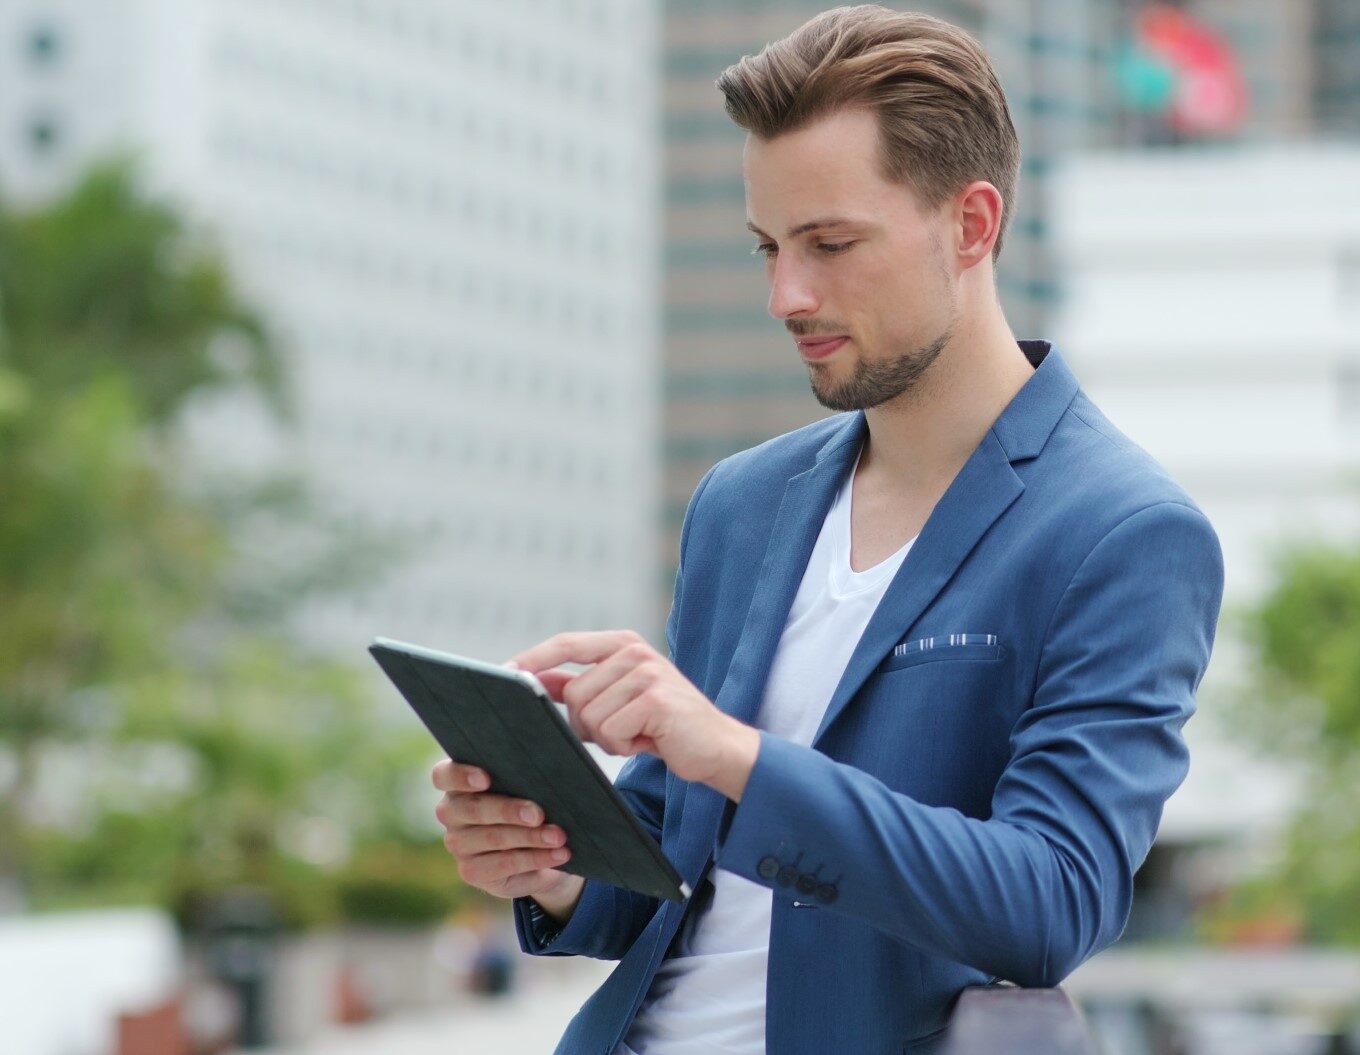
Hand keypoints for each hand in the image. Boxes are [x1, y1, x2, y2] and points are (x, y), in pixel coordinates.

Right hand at [431, 758, 584, 921]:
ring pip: (492, 838)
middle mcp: (451, 812)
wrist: (540, 849)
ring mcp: (458, 844)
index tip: (485, 779)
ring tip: (558, 836)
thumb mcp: (529, 786)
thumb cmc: (532, 802)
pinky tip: (558, 854)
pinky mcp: (471, 871)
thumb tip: (553, 767)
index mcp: (457, 783)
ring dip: (530, 837)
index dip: (461, 776)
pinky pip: (504, 864)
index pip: (444, 776)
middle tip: (538, 814)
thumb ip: (528, 775)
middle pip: (473, 809)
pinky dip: (535, 858)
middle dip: (508, 810)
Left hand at [509, 630, 760, 799]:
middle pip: (573, 693)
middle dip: (586, 725)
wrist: (716, 747)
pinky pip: (611, 731)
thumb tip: (530, 679)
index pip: (566, 645)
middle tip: (621, 731)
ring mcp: (647, 673)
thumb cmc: (661, 726)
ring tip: (638, 735)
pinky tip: (649, 742)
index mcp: (623, 643)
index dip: (533, 659)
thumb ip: (578, 686)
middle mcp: (634, 651)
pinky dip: (624, 747)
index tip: (504, 673)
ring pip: (589, 716)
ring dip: (608, 739)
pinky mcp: (656, 700)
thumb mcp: (617, 700)